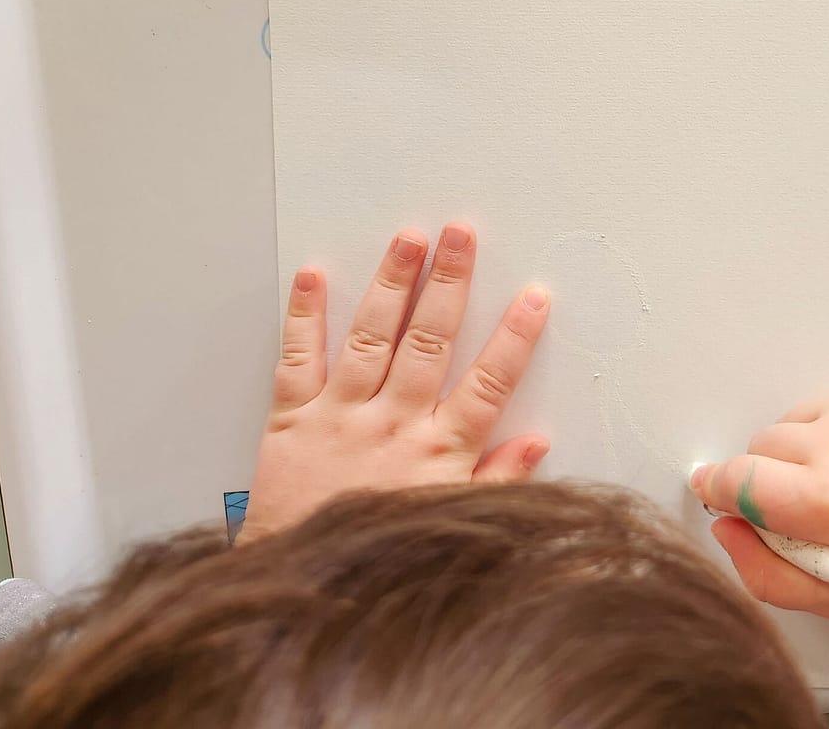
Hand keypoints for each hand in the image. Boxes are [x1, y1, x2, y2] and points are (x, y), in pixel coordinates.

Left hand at [241, 222, 550, 538]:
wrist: (301, 593)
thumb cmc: (381, 555)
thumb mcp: (452, 523)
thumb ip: (498, 481)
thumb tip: (537, 441)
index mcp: (437, 453)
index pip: (487, 384)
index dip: (513, 338)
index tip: (534, 297)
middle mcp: (392, 425)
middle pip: (429, 342)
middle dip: (449, 283)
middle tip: (461, 235)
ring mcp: (340, 417)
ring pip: (371, 337)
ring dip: (391, 283)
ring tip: (408, 239)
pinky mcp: (291, 420)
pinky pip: (298, 358)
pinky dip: (304, 315)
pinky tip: (313, 276)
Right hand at [690, 384, 828, 621]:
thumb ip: (762, 571)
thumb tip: (724, 527)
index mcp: (827, 498)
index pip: (738, 480)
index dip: (718, 491)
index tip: (712, 495)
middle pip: (757, 450)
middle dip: (764, 481)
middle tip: (802, 514)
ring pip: (782, 427)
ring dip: (790, 456)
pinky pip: (813, 410)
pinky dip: (817, 435)